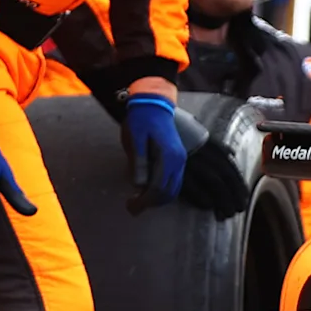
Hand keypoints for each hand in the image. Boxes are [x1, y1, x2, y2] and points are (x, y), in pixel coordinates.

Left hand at [119, 88, 187, 202]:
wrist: (154, 103)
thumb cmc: (141, 119)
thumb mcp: (135, 139)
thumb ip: (138, 162)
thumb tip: (138, 185)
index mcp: (168, 157)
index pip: (158, 188)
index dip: (144, 201)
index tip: (130, 207)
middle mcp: (178, 161)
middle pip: (167, 193)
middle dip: (150, 203)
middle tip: (132, 207)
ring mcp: (180, 160)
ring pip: (173, 190)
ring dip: (157, 199)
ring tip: (139, 200)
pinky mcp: (178, 159)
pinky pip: (174, 182)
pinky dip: (163, 191)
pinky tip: (149, 189)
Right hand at [181, 130, 252, 216]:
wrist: (152, 124)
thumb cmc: (177, 132)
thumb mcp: (198, 135)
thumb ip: (215, 146)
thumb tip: (231, 154)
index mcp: (210, 145)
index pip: (230, 167)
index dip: (239, 184)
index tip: (244, 197)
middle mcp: (203, 153)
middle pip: (224, 177)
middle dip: (234, 195)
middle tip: (239, 209)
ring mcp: (190, 162)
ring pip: (214, 183)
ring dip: (222, 200)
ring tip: (227, 214)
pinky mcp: (175, 171)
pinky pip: (192, 189)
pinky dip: (202, 199)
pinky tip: (208, 207)